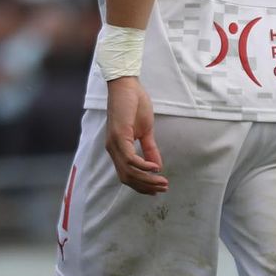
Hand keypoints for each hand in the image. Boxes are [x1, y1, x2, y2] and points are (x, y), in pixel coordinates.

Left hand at [105, 78, 168, 195]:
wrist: (126, 85)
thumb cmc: (134, 104)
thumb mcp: (145, 130)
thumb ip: (149, 148)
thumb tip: (157, 167)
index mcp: (117, 148)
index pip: (126, 174)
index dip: (141, 185)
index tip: (156, 190)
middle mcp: (112, 149)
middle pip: (127, 177)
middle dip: (145, 186)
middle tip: (162, 188)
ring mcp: (114, 143)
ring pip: (128, 171)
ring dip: (146, 179)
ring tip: (161, 181)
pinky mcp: (119, 136)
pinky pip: (130, 158)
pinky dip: (143, 166)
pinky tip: (155, 167)